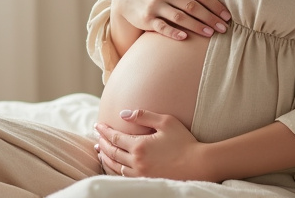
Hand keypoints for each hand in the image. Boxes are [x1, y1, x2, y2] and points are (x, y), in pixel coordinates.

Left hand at [94, 109, 214, 180]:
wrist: (198, 165)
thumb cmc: (184, 141)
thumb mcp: (166, 121)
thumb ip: (143, 116)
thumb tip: (123, 114)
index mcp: (139, 146)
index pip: (114, 138)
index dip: (104, 131)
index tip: (97, 125)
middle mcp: (136, 161)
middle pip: (111, 152)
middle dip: (102, 143)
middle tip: (97, 136)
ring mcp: (140, 174)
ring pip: (115, 166)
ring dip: (105, 157)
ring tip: (100, 151)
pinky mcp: (145, 181)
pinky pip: (123, 176)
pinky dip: (114, 169)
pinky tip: (114, 165)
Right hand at [113, 0, 230, 39]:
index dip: (216, 5)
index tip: (227, 16)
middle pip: (193, 6)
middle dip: (210, 18)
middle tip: (224, 28)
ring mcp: (155, 5)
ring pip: (180, 17)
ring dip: (197, 26)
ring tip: (210, 34)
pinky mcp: (146, 18)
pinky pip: (162, 27)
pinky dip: (173, 32)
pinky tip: (185, 37)